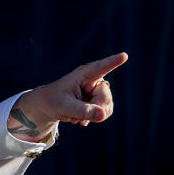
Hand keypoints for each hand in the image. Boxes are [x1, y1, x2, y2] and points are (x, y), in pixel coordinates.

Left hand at [8, 52, 127, 140]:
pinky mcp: (100, 100)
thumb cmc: (54, 101)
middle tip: (75, 115)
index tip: (124, 56)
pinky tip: (79, 117)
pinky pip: (104, 113)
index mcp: (85, 74)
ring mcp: (99, 90)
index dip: (113, 62)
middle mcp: (95, 80)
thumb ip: (83, 110)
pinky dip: (92, 118)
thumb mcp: (64, 106)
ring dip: (91, 115)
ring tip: (76, 115)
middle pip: (105, 98)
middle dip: (93, 109)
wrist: (49, 106)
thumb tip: (102, 114)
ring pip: (106, 107)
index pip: (101, 67)